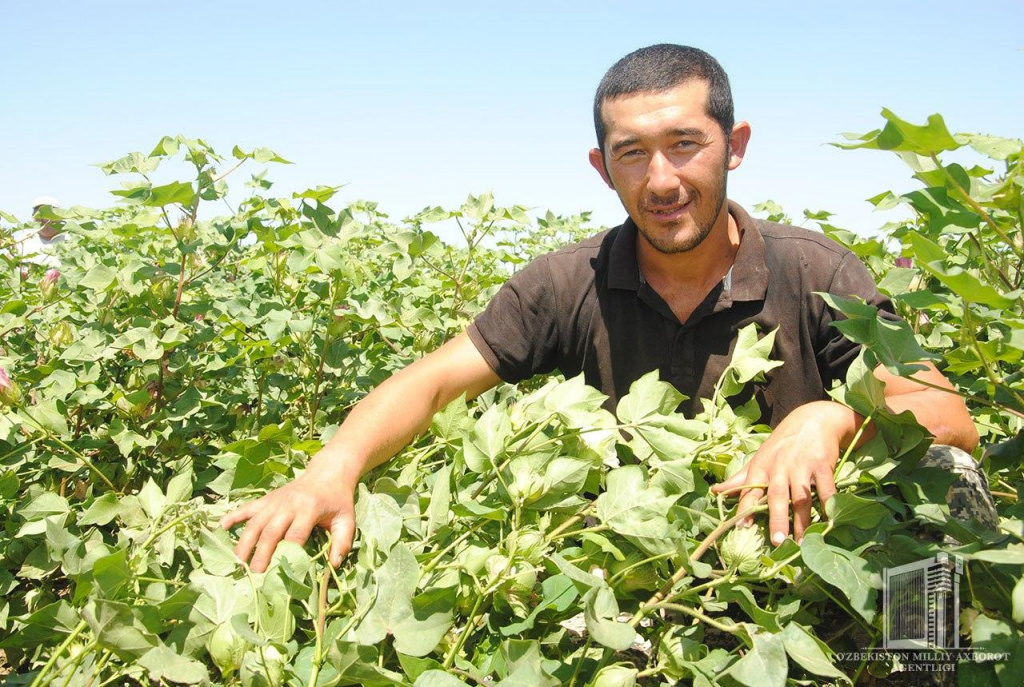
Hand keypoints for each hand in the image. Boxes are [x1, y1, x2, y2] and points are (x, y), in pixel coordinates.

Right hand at [220, 467, 355, 572]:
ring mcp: (275, 501)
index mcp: (309, 509)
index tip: (280, 574)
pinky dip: (234, 516)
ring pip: (255, 523)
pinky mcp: (267, 499)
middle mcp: (288, 504)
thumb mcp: (347, 519)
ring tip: (237, 563)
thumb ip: (343, 541)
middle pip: (270, 532)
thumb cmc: (337, 500)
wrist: (328, 473)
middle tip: (253, 575)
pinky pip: (247, 507)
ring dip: (244, 542)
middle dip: (261, 554)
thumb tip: (334, 564)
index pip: (295, 535)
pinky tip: (221, 526)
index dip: (287, 554)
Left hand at [711, 401, 851, 545]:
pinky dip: (827, 506)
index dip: (746, 508)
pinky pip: (826, 490)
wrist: (813, 419)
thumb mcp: (760, 458)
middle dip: (777, 519)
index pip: (750, 489)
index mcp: (761, 466)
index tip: (742, 528)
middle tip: (777, 542)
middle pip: (777, 496)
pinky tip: (827, 522)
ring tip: (801, 543)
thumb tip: (716, 492)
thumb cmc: (782, 445)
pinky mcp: (823, 465)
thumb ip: (740, 478)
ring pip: (801, 497)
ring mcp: (802, 465)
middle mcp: (780, 466)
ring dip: (802, 521)